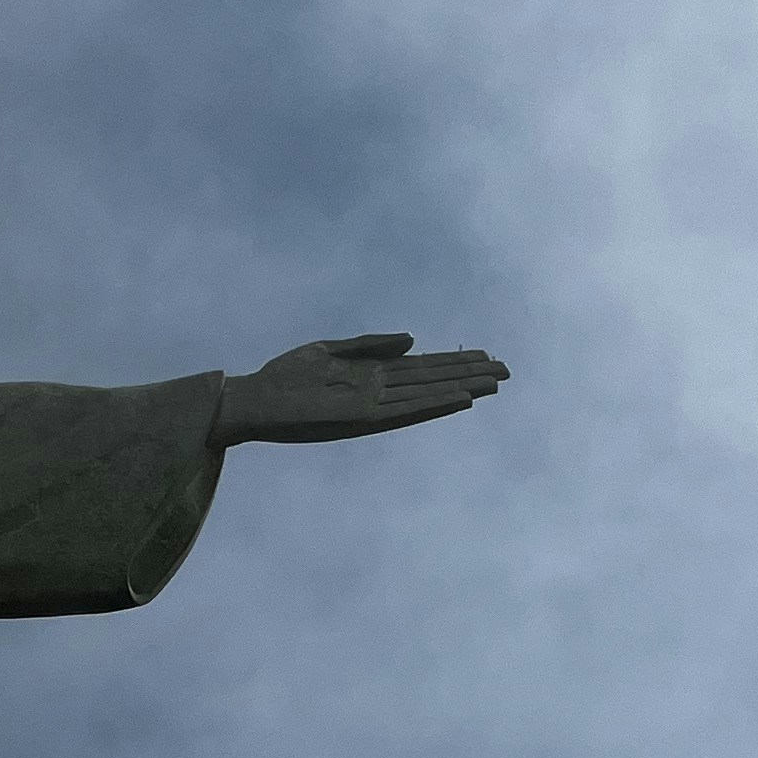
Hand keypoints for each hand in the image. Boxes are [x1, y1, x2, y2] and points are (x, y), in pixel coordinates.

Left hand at [217, 333, 508, 444]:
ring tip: (493, 384)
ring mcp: (371, 406)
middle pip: (432, 380)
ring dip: (460, 389)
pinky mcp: (359, 418)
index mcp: (371, 375)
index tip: (487, 355)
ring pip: (426, 395)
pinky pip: (404, 411)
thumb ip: (370, 345)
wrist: (251, 402)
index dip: (454, 362)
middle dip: (468, 374)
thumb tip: (413, 339)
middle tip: (507, 371)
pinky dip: (432, 404)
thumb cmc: (285, 378)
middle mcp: (377, 392)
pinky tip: (458, 398)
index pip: (422, 367)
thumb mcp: (328, 350)